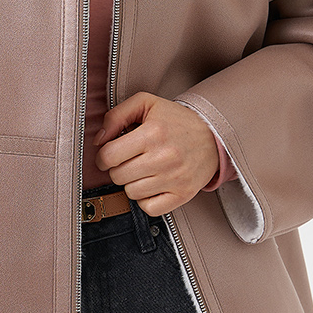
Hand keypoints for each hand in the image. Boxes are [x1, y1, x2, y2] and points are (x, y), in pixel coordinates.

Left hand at [93, 93, 219, 214]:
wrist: (214, 136)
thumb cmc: (176, 120)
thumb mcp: (146, 104)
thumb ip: (116, 115)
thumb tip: (98, 140)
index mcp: (152, 133)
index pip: (109, 156)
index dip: (103, 157)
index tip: (109, 155)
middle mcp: (164, 157)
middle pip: (118, 176)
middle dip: (118, 169)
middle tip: (129, 161)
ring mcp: (175, 178)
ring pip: (132, 193)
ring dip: (132, 183)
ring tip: (143, 170)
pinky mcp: (183, 194)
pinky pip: (150, 208)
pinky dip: (146, 200)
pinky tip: (152, 185)